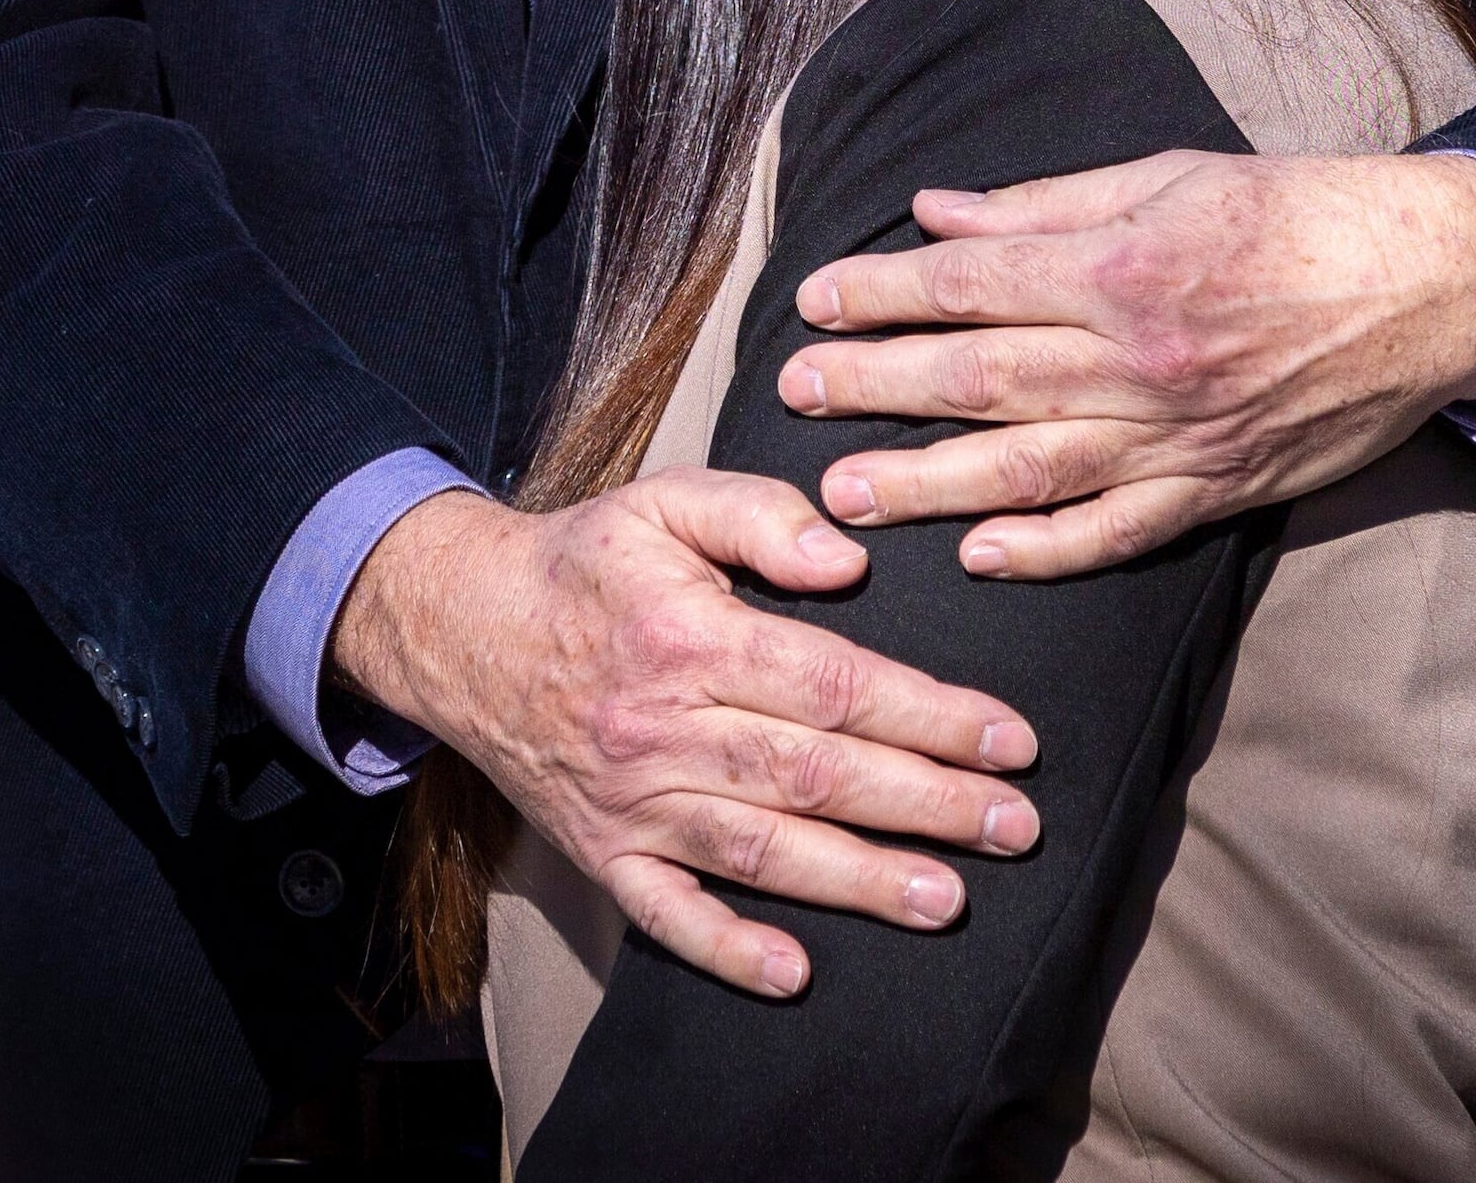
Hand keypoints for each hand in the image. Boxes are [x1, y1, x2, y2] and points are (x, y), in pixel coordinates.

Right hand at [328, 475, 1041, 998]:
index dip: (928, 714)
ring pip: (759, 850)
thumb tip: (846, 560)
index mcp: (689, 637)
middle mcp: (661, 728)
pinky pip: (666, 915)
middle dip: (925, 803)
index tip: (1008, 738)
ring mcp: (631, 802)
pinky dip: (728, 949)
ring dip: (857, 880)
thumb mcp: (665, 502)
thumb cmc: (585, 564)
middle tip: (1015, 826)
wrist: (460, 629)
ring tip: (947, 900)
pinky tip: (794, 972)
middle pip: (813, 774)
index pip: (831, 683)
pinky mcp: (602, 854)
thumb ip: (760, 514)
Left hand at [780, 150, 1475, 578]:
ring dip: (929, 485)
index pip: (970, 284)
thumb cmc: (1297, 211)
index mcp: (1124, 265)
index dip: (882, 294)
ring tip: (845, 496)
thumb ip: (1043, 205)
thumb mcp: (1169, 175)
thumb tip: (935, 213)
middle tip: (792, 397)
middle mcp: (1141, 357)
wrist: (1431, 282)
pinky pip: (1120, 531)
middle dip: (876, 386)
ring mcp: (1181, 433)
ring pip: (1030, 468)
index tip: (813, 302)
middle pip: (979, 377)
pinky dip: (1048, 550)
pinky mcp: (1221, 489)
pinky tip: (980, 558)